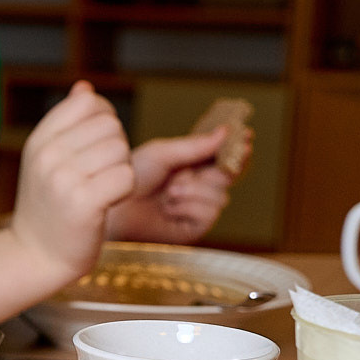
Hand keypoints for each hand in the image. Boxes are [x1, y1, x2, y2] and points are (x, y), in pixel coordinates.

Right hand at [8, 82, 135, 282]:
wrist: (35, 255)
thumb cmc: (50, 207)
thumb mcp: (48, 160)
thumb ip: (67, 123)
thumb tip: (85, 87)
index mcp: (39, 140)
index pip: (88, 102)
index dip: (104, 120)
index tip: (94, 147)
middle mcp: (48, 155)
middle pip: (111, 126)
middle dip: (116, 148)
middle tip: (98, 175)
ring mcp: (63, 179)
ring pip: (122, 151)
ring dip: (122, 171)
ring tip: (101, 190)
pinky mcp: (83, 203)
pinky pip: (126, 177)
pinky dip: (125, 190)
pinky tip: (108, 203)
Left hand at [105, 129, 232, 244]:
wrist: (113, 207)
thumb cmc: (130, 179)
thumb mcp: (163, 154)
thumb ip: (196, 146)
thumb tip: (226, 132)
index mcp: (190, 167)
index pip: (222, 157)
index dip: (235, 147)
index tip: (246, 134)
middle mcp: (197, 187)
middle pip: (228, 176)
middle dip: (216, 169)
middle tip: (204, 165)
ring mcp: (197, 208)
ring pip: (220, 195)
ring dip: (192, 190)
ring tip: (168, 192)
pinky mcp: (194, 227)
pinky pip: (209, 213)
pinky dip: (188, 207)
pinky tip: (168, 208)